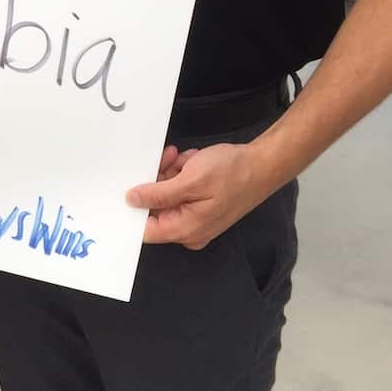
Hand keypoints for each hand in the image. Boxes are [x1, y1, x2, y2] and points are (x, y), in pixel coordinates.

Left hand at [127, 142, 271, 249]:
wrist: (264, 164)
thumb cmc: (233, 173)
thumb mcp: (191, 180)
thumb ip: (158, 194)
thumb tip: (132, 201)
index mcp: (185, 229)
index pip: (144, 230)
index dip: (133, 208)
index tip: (127, 187)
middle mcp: (189, 230)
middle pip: (155, 208)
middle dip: (158, 181)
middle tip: (169, 160)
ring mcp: (196, 218)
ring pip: (166, 196)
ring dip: (171, 174)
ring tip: (186, 159)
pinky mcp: (200, 207)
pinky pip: (180, 192)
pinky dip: (181, 174)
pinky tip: (192, 161)